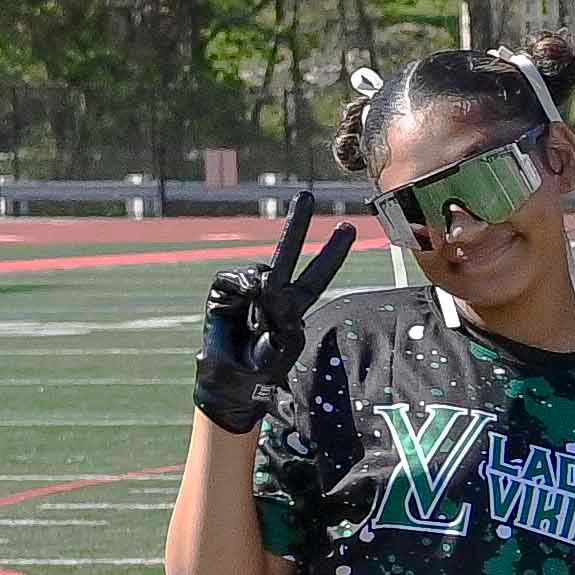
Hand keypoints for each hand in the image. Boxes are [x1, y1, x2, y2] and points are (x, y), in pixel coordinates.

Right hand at [195, 198, 354, 432]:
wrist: (232, 379)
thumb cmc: (264, 366)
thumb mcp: (283, 342)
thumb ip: (281, 310)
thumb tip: (266, 278)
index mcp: (294, 305)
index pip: (318, 274)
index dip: (332, 252)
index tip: (349, 227)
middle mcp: (273, 292)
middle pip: (289, 251)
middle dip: (297, 223)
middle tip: (306, 195)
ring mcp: (248, 289)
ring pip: (261, 269)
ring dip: (264, 292)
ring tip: (261, 319)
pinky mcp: (224, 290)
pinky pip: (236, 278)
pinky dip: (243, 286)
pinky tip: (245, 301)